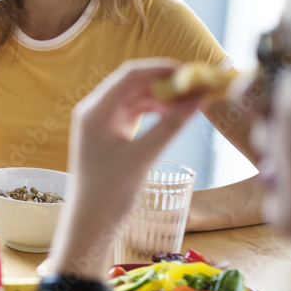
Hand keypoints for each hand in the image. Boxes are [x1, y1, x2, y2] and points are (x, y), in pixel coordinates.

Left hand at [67, 59, 200, 223]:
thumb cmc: (109, 192)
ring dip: (163, 95)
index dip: (161, 69)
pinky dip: (157, 110)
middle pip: (134, 83)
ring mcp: (103, 122)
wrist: (90, 221)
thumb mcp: (143, 156)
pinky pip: (137, 112)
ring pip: (137, 97)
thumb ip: (171, 126)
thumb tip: (199, 99)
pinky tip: (177, 112)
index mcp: (94, 111)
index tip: (191, 72)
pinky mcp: (112, 133)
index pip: (129, 76)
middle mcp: (95, 111)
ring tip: (193, 99)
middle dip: (165, 81)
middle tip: (199, 85)